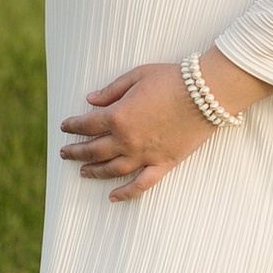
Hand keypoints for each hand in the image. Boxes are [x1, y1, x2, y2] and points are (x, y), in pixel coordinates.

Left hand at [60, 60, 214, 199]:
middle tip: (65, 153)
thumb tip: (90, 101)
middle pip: (93, 150)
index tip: (65, 126)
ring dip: (94, 171)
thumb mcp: (137, 75)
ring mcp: (144, 154)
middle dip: (76, 151)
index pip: (86, 124)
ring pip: (112, 170)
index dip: (72, 125)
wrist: (207, 92)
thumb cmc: (172, 78)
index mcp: (118, 116)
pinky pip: (141, 184)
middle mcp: (127, 139)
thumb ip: (111, 91)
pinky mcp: (163, 163)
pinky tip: (113, 197)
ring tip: (83, 172)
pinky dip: (126, 193)